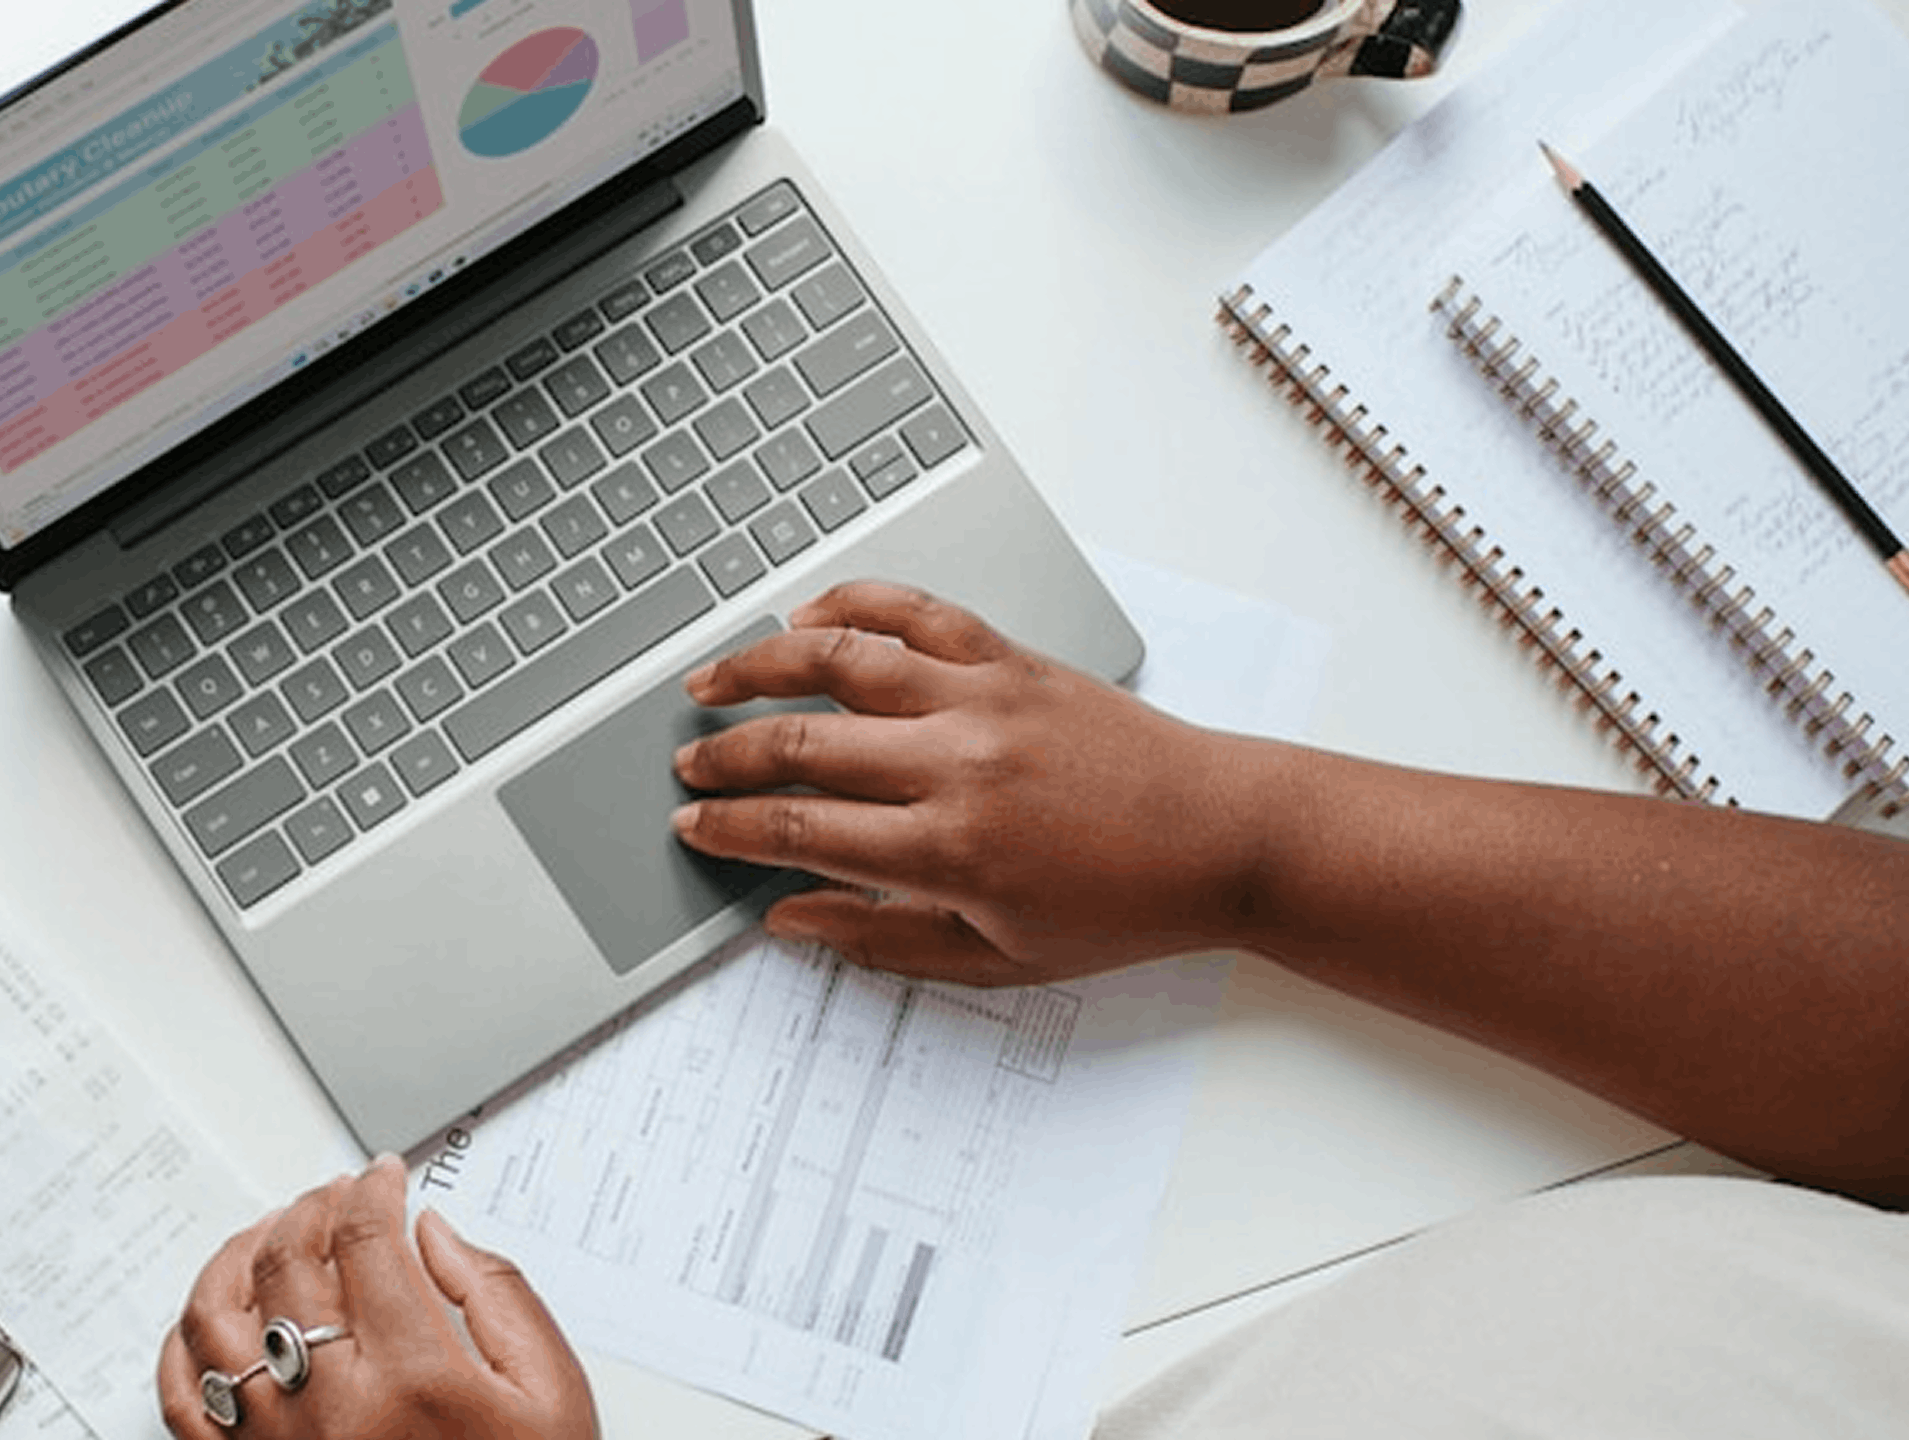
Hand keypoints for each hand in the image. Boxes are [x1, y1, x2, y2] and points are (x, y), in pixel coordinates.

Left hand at [157, 1155, 596, 1439]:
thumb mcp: (553, 1397)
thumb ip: (500, 1298)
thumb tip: (434, 1234)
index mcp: (415, 1377)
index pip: (367, 1241)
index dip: (372, 1191)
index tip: (383, 1178)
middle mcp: (331, 1407)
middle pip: (287, 1263)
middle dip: (310, 1208)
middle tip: (334, 1196)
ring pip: (216, 1317)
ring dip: (237, 1256)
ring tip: (268, 1237)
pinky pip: (181, 1400)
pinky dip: (185, 1344)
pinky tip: (212, 1319)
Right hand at [672, 581, 1255, 984]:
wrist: (1221, 837)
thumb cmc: (1122, 905)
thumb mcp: (998, 960)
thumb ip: (882, 939)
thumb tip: (791, 918)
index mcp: (948, 850)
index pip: (799, 829)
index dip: (730, 828)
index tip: (693, 827)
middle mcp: (957, 763)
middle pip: (801, 743)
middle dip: (725, 756)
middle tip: (687, 768)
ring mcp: (984, 698)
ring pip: (840, 661)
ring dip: (760, 665)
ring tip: (711, 680)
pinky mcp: (1013, 658)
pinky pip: (916, 612)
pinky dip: (854, 604)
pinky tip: (808, 617)